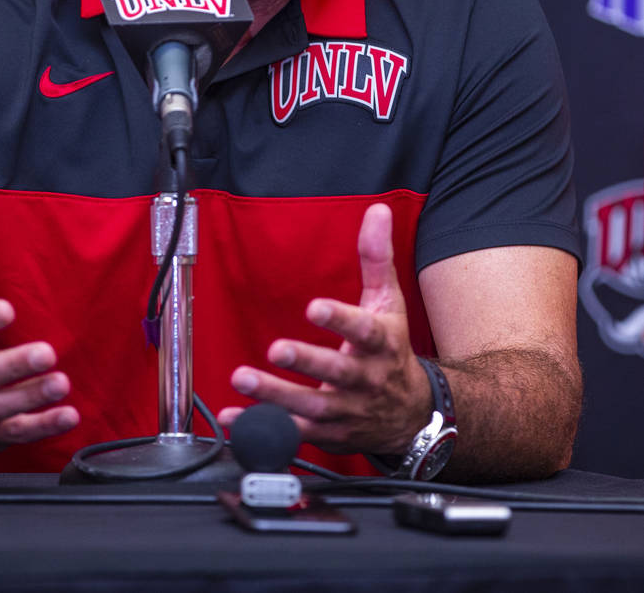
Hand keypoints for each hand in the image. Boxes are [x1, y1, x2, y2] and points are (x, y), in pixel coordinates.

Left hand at [218, 204, 430, 454]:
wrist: (412, 414)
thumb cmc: (391, 349)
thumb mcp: (388, 301)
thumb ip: (376, 257)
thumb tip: (377, 212)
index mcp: (380, 344)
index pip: (363, 331)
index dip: (340, 321)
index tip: (315, 307)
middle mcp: (365, 380)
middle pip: (335, 373)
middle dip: (306, 362)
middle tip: (276, 349)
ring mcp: (346, 410)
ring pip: (311, 406)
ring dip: (275, 395)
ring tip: (244, 379)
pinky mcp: (328, 433)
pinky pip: (293, 432)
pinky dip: (262, 426)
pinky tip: (233, 417)